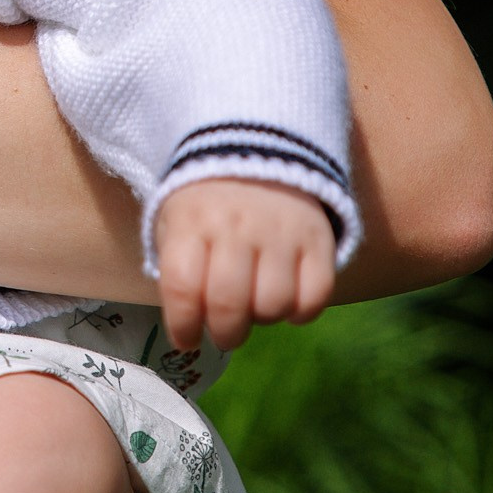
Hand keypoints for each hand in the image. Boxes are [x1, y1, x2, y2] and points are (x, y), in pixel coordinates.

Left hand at [154, 179, 335, 351]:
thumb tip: (186, 330)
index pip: (182, 287)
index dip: (183, 325)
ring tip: (255, 305)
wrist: (256, 152)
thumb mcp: (175, 224)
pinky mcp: (318, 238)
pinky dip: (301, 312)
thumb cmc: (207, 206)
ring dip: (263, 318)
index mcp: (191, 222)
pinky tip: (288, 301)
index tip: (187, 340)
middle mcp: (235, 226)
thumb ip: (176, 272)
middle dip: (225, 334)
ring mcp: (280, 231)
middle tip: (225, 334)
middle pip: (229, 304)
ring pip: (274, 304)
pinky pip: (316, 296)